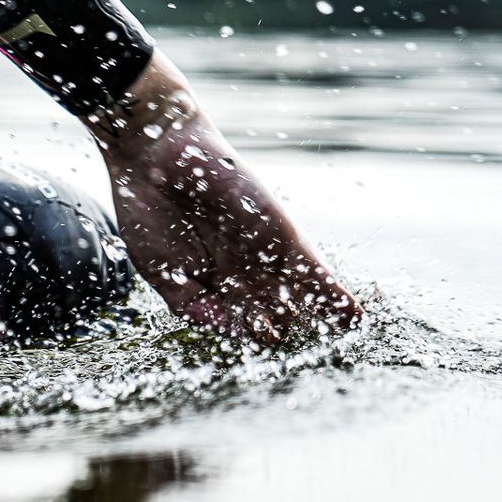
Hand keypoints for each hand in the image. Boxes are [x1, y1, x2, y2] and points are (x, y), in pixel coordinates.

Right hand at [88, 52, 362, 342]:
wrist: (156, 155)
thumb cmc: (148, 209)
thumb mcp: (162, 271)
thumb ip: (191, 306)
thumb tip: (227, 331)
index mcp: (213, 278)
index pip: (241, 319)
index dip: (249, 334)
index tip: (252, 339)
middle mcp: (243, 268)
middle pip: (276, 311)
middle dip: (284, 330)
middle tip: (291, 346)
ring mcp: (265, 254)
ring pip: (302, 297)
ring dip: (321, 319)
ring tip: (344, 336)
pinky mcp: (282, 237)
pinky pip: (314, 274)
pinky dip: (333, 298)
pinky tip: (353, 320)